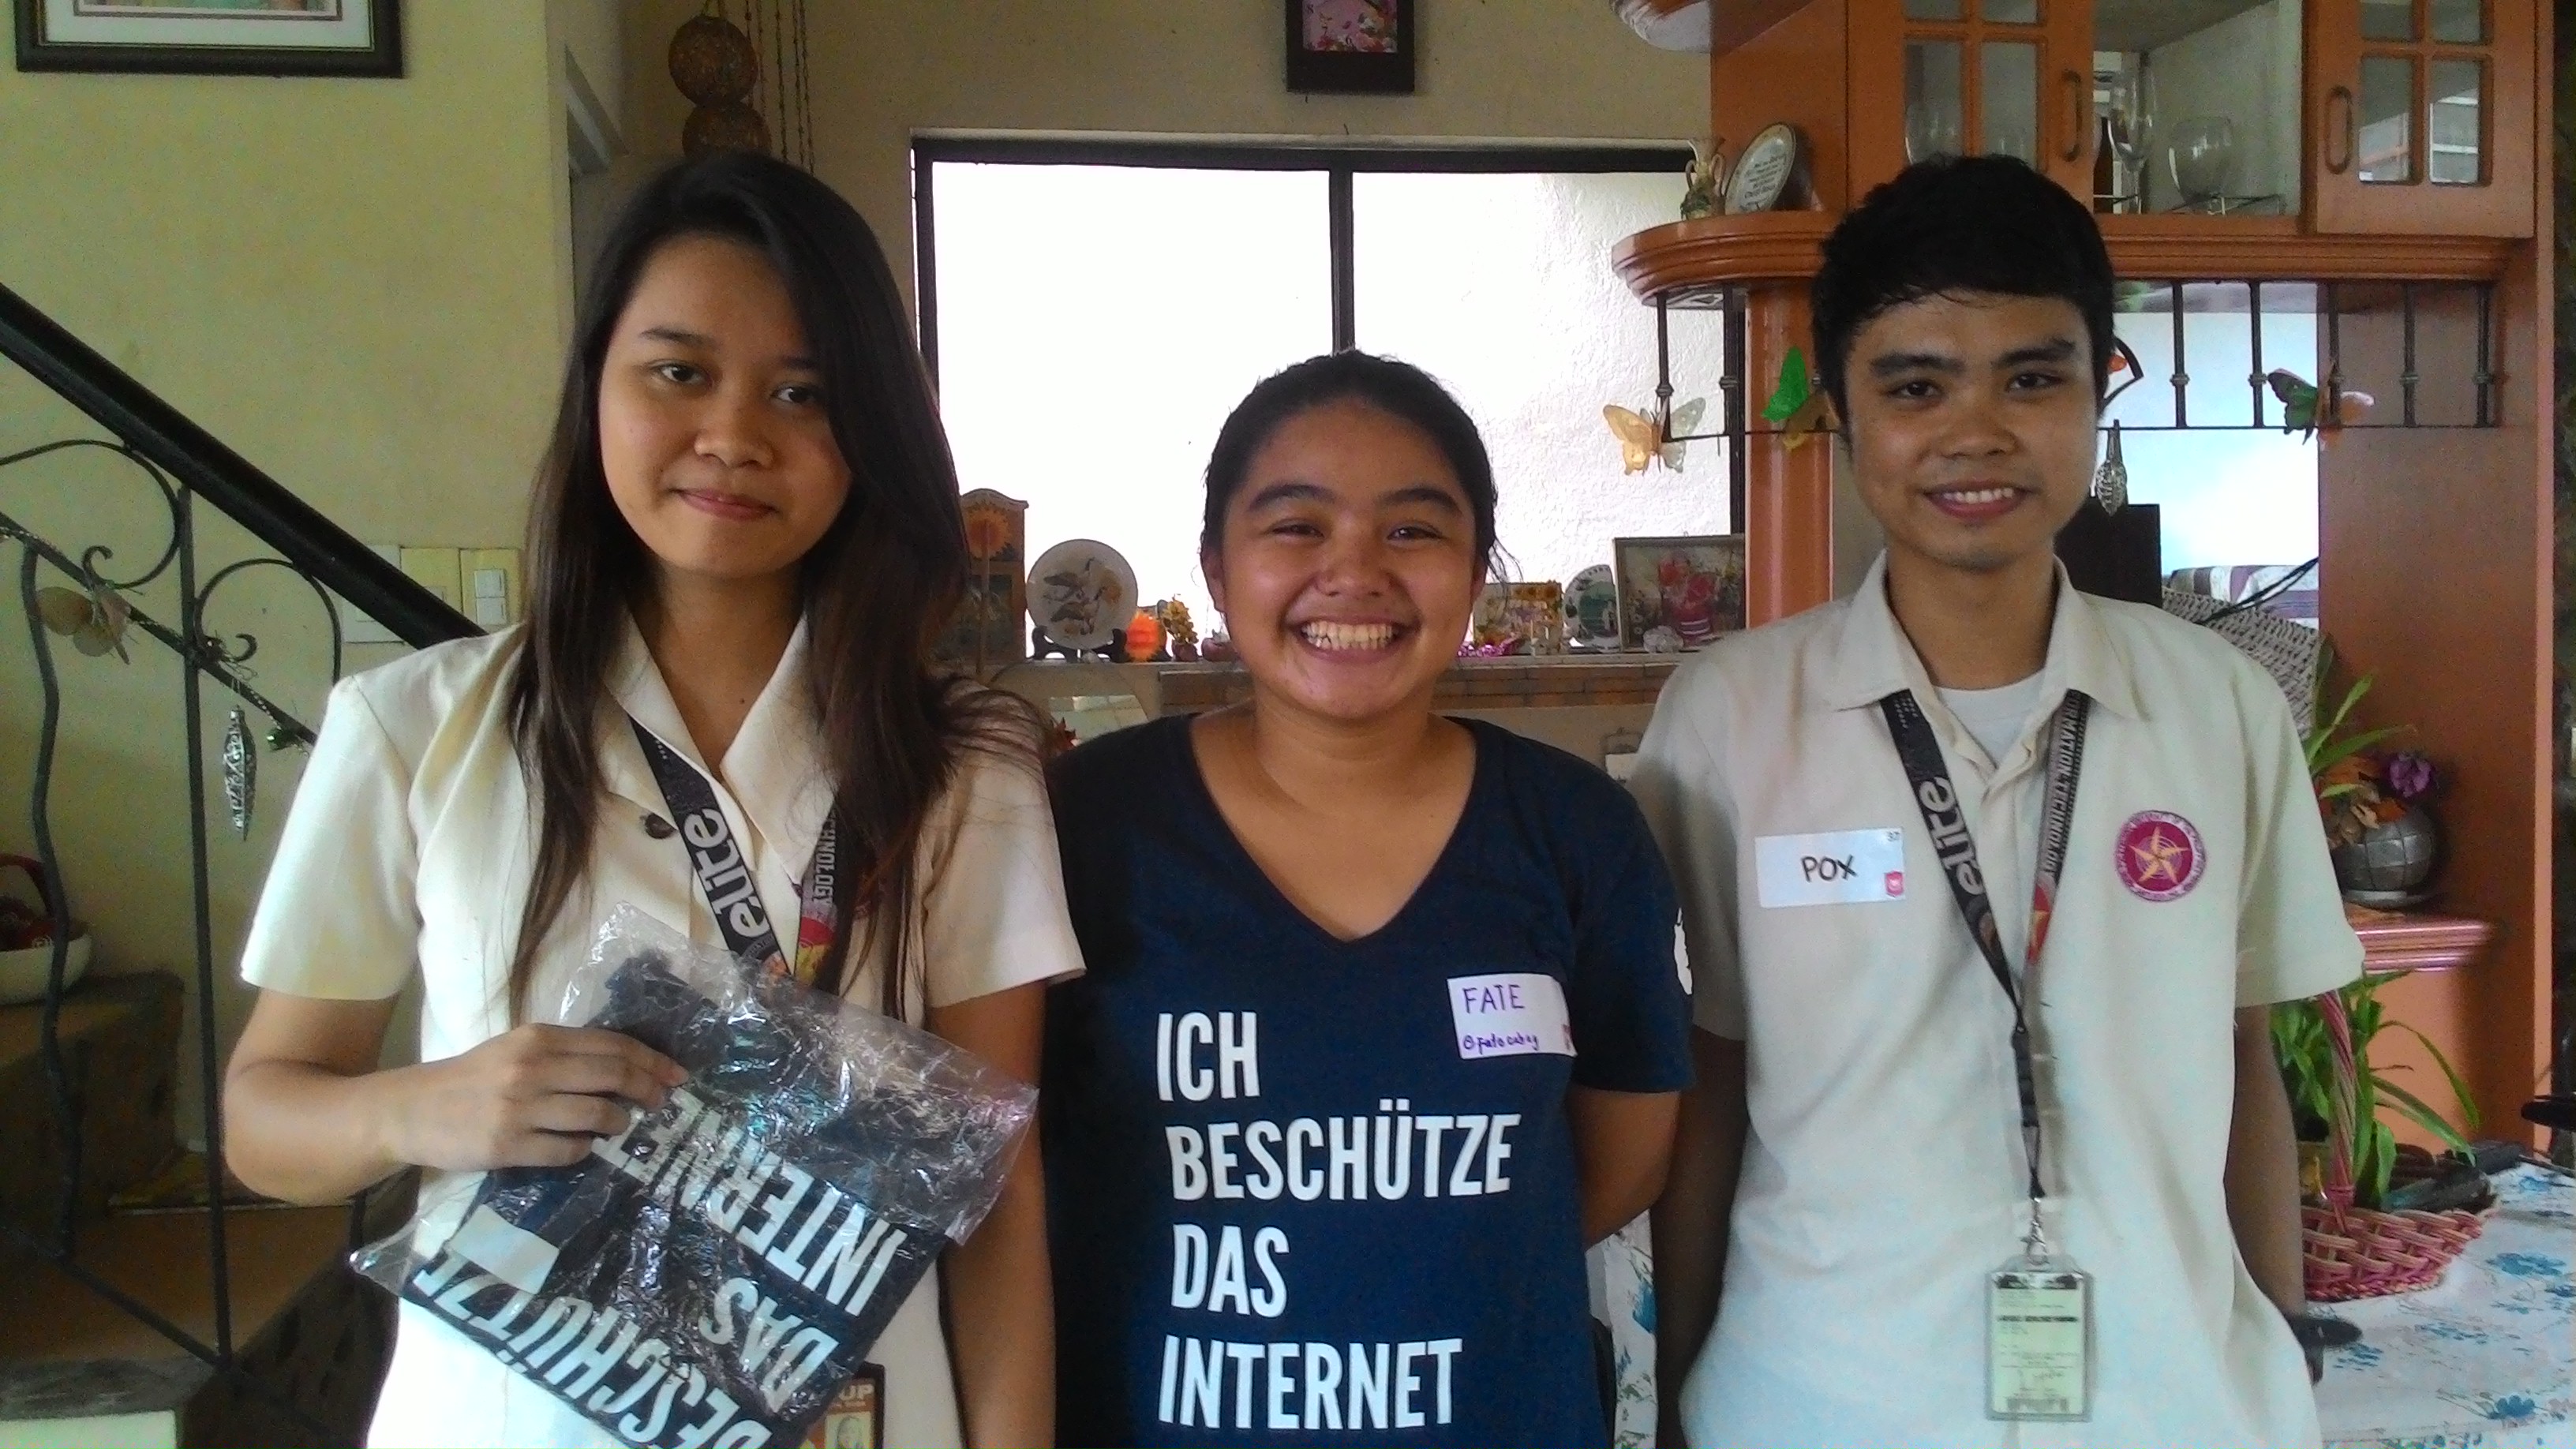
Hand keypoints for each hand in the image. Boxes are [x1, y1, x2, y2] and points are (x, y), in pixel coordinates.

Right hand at [382, 1024, 684, 1171]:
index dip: (650, 1061)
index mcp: (538, 1038)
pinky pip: (567, 1150)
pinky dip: (584, 1150)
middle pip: (613, 1075)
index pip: (611, 1045)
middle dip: (648, 1089)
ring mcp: (520, 1108)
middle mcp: (532, 1067)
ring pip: (596, 1115)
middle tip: (663, 1102)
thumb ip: (563, 1055)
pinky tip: (583, 1147)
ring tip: (620, 1126)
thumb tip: (625, 1069)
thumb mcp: (515, 1049)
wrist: (411, 1109)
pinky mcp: (507, 1145)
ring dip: (618, 1122)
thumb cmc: (471, 1078)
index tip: (676, 1074)